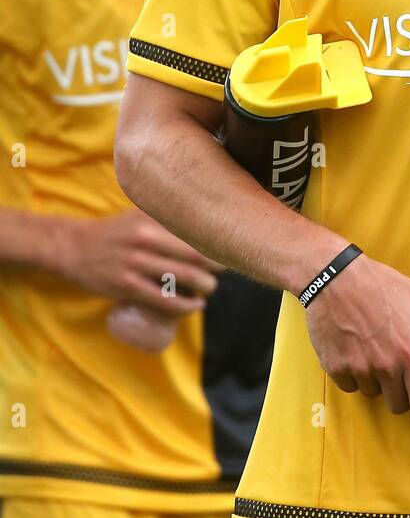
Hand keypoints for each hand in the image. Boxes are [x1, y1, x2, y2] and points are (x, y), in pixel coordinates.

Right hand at [53, 208, 217, 315]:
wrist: (74, 247)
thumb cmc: (115, 231)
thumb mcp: (138, 213)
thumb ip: (167, 211)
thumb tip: (205, 212)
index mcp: (151, 219)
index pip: (195, 232)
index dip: (217, 243)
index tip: (228, 248)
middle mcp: (145, 239)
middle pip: (195, 256)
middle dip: (216, 267)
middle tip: (222, 270)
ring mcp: (135, 264)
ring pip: (182, 279)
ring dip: (204, 287)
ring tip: (209, 288)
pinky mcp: (126, 286)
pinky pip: (163, 300)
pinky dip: (185, 305)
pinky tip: (196, 304)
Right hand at [303, 253, 409, 421]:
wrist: (335, 278)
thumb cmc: (381, 284)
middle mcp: (385, 367)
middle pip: (398, 406)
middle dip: (400, 395)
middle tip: (398, 374)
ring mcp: (359, 369)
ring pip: (372, 394)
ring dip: (376, 382)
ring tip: (374, 355)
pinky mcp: (335, 368)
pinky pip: (350, 386)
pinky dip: (353, 376)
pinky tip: (354, 354)